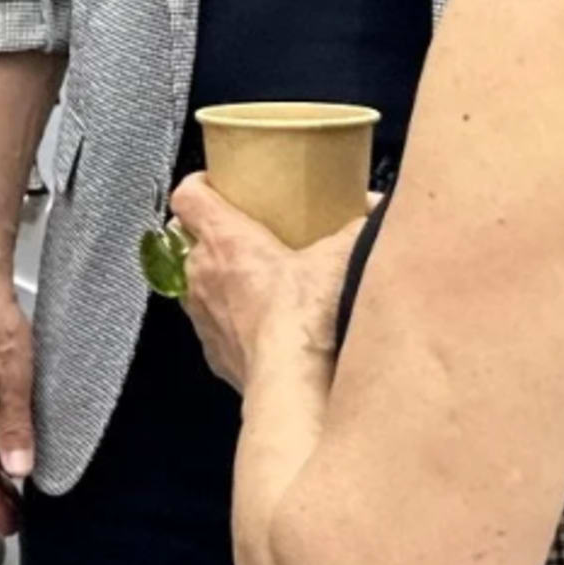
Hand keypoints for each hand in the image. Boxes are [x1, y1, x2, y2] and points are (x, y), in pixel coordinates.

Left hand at [168, 175, 347, 393]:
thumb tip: (374, 209)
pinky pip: (217, 327)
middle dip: (217, 236)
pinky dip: (236, 322)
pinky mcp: (215, 353)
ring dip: (224, 281)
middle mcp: (203, 276)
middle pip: (191, 241)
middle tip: (253, 234)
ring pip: (201, 285)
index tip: (217, 182)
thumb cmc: (305, 317)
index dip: (200, 183)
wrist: (294, 382)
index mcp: (225, 240)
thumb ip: (358, 226)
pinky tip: (267, 325)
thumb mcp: (341, 256)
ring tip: (262, 281)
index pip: (188, 195)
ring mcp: (203, 318)